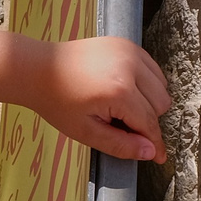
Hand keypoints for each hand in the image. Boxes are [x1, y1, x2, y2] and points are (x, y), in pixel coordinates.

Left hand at [34, 37, 169, 161]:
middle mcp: (130, 67)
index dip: (154, 143)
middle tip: (119, 122)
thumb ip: (120, 144)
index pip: (149, 123)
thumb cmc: (56, 99)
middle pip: (161, 104)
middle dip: (146, 119)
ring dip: (148, 100)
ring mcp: (130, 52)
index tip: (159, 156)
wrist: (39, 69)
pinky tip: (124, 89)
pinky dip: (146, 83)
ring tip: (119, 105)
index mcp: (120, 91)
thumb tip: (148, 151)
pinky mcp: (127, 44)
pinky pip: (152, 69)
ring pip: (161, 86)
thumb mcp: (86, 131)